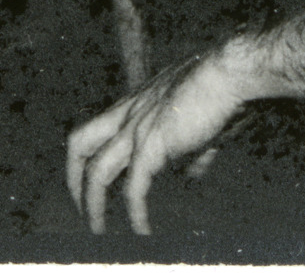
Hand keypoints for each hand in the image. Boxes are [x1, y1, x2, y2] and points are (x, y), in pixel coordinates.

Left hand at [68, 47, 251, 234]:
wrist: (230, 73)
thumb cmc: (220, 89)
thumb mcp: (198, 121)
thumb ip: (190, 150)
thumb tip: (189, 176)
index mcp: (136, 104)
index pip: (96, 130)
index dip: (89, 157)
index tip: (93, 182)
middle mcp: (128, 114)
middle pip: (78, 144)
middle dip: (74, 178)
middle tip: (81, 207)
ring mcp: (137, 129)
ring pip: (97, 172)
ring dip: (93, 205)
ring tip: (98, 230)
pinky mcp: (153, 145)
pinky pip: (134, 189)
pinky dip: (136, 214)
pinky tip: (142, 231)